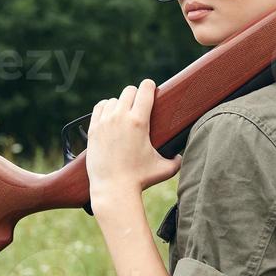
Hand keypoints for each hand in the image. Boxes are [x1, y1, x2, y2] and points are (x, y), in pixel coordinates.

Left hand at [85, 78, 181, 202]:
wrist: (113, 188)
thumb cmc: (140, 179)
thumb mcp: (164, 169)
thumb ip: (177, 160)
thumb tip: (182, 157)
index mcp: (139, 121)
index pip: (145, 89)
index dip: (150, 86)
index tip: (152, 89)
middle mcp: (120, 117)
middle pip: (129, 91)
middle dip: (136, 95)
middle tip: (140, 105)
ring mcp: (105, 122)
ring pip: (114, 100)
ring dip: (121, 103)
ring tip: (125, 113)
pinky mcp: (93, 129)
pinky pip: (100, 107)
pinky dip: (106, 108)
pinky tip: (110, 114)